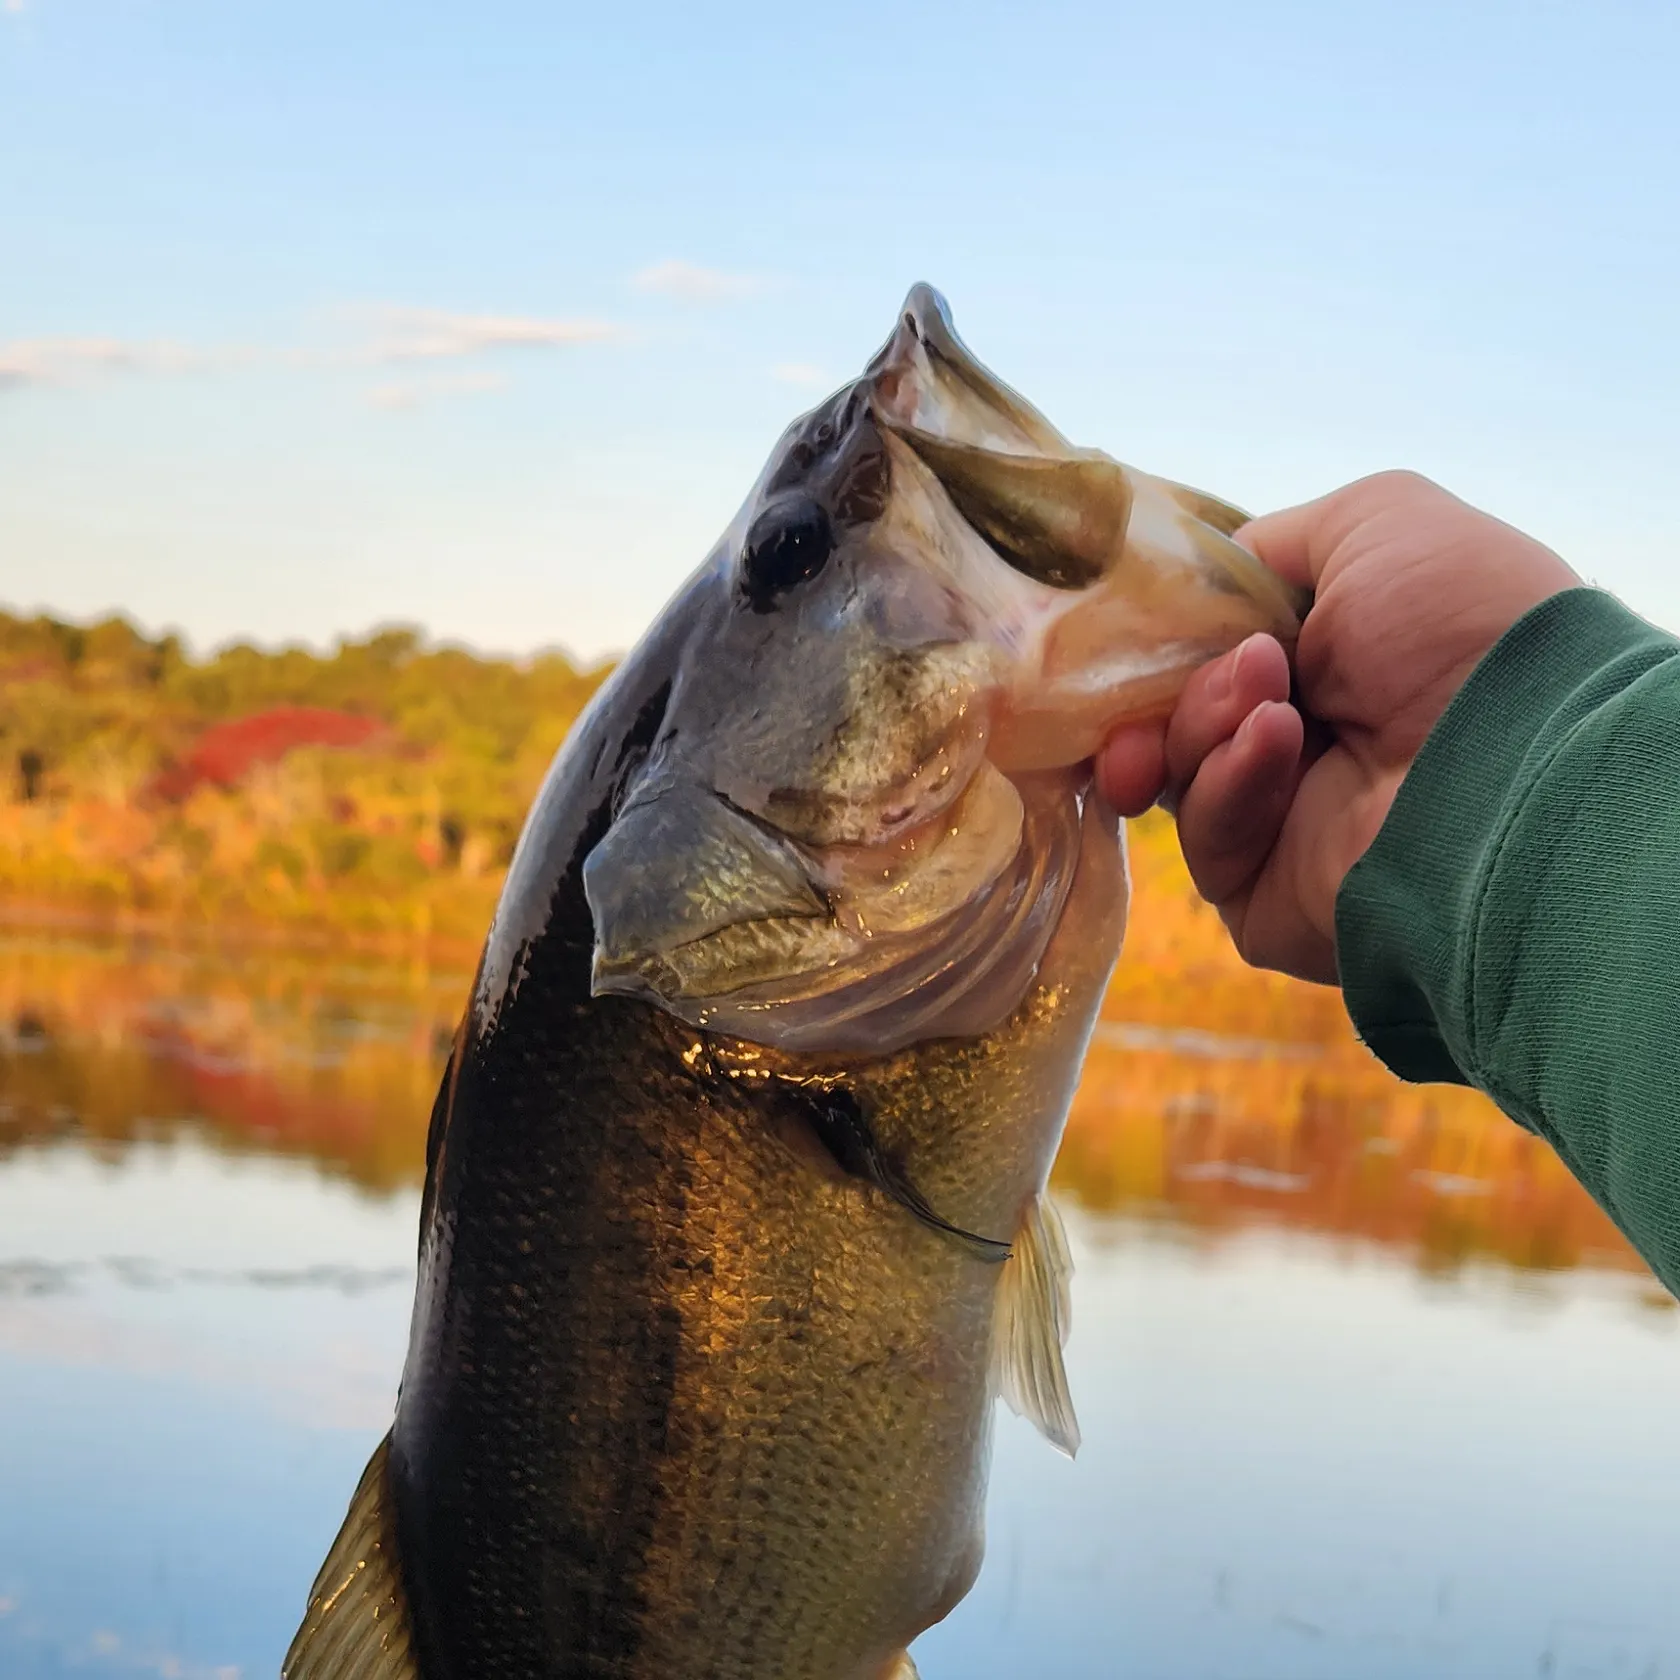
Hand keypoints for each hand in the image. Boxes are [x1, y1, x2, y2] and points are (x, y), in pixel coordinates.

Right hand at [1096, 471, 1580, 982]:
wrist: (1512, 757)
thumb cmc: (1457, 629)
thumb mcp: (1374, 523)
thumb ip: (1273, 542)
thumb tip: (1204, 581)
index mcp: (1329, 664)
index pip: (1205, 652)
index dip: (1165, 639)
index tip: (1137, 628)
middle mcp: (1303, 744)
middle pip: (1172, 713)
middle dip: (1172, 687)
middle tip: (1230, 672)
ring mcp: (1281, 825)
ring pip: (1178, 773)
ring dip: (1206, 724)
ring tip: (1270, 706)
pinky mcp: (1263, 896)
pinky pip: (1206, 841)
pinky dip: (1230, 784)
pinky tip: (1277, 746)